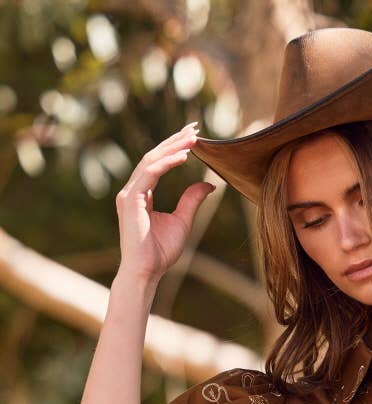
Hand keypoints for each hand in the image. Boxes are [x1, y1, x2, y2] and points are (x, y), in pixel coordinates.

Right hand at [115, 123, 215, 283]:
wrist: (146, 272)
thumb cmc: (160, 252)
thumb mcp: (183, 221)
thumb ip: (192, 200)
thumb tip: (208, 184)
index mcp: (142, 193)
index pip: (158, 163)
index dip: (175, 148)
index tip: (194, 137)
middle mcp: (133, 190)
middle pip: (155, 156)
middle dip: (175, 141)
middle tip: (195, 129)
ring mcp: (129, 194)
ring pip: (151, 161)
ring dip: (173, 148)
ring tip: (193, 139)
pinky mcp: (130, 200)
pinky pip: (150, 174)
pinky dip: (166, 163)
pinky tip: (183, 156)